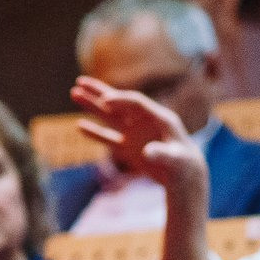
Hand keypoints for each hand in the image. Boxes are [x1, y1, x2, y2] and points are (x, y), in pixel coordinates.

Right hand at [71, 78, 204, 193]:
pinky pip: (108, 138)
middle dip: (99, 92)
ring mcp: (135, 133)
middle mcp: (144, 121)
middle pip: (119, 102)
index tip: (105, 101)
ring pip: (110, 116)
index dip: (121, 100)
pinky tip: (80, 126)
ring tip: (74, 93)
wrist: (184, 177)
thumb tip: (147, 152)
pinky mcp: (128, 147)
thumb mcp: (176, 161)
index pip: (136, 103)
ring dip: (92, 106)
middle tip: (79, 81)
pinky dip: (95, 133)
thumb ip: (163, 154)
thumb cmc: (184, 166)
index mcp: (159, 117)